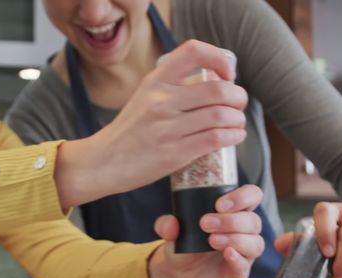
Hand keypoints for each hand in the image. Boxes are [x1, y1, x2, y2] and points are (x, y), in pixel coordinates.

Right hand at [55, 40, 247, 206]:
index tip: (227, 74)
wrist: (103, 162)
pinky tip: (235, 137)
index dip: (219, 59)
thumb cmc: (130, 131)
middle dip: (238, 97)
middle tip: (238, 105)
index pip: (193, 51)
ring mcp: (167, 128)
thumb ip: (173, 88)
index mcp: (155, 81)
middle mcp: (161, 100)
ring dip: (238, 119)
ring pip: (221, 115)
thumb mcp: (145, 97)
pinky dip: (233, 136)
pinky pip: (214, 139)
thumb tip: (215, 82)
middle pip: (218, 89)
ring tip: (237, 124)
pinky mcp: (173, 153)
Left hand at [148, 185, 264, 277]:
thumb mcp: (172, 231)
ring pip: (254, 243)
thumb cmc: (184, 242)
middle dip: (230, 220)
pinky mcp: (240, 272)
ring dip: (234, 238)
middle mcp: (245, 230)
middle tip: (205, 224)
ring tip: (211, 240)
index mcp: (235, 211)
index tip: (219, 204)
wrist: (179, 271)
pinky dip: (237, 259)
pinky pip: (245, 265)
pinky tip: (227, 253)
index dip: (242, 197)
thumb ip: (167, 224)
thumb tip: (172, 223)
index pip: (252, 196)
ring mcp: (245, 252)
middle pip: (253, 220)